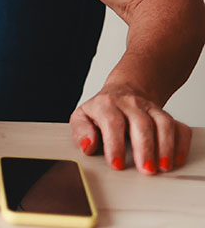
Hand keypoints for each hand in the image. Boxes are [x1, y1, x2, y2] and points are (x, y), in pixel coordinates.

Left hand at [71, 85, 191, 174]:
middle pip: (141, 124)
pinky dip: (181, 144)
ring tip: (162, 167)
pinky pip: (179, 127)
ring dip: (165, 147)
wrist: (124, 91)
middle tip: (145, 170)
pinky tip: (176, 159)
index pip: (112, 123)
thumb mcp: (82, 117)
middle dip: (144, 149)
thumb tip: (87, 146)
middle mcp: (130, 103)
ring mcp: (151, 108)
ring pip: (163, 124)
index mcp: (106, 104)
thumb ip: (81, 132)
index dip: (115, 145)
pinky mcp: (166, 115)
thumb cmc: (102, 110)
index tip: (116, 164)